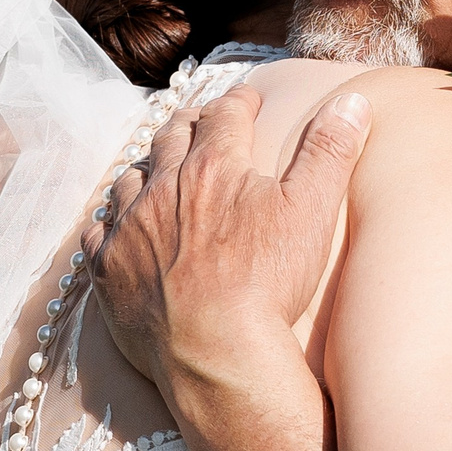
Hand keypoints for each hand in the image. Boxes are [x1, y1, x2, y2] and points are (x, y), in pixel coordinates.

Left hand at [91, 87, 370, 393]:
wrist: (216, 352)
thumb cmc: (269, 283)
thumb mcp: (311, 210)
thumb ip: (330, 151)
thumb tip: (353, 100)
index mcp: (214, 166)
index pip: (226, 115)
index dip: (240, 101)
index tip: (248, 98)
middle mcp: (164, 187)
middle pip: (171, 137)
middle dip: (189, 123)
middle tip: (200, 121)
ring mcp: (130, 228)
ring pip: (130, 179)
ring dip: (145, 168)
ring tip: (155, 169)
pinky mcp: (108, 269)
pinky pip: (98, 231)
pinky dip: (110, 222)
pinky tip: (117, 225)